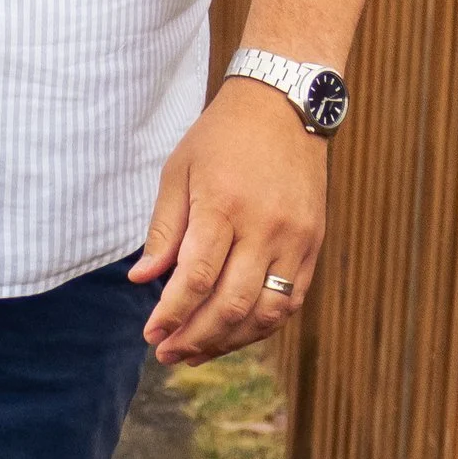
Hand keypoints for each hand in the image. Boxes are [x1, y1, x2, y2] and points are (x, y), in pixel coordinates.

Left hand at [131, 79, 326, 366]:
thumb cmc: (222, 136)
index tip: (151, 335)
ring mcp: (295, 238)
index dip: (171, 315)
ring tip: (197, 351)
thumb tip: (143, 280)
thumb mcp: (179, 171)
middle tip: (168, 353)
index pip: (195, 279)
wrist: (283, 104)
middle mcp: (264, 227)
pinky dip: (262, 325)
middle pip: (231, 305)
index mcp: (223, 205)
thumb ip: (164, 229)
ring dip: (229, 341)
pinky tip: (234, 332)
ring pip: (265, 313)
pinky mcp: (314, 244)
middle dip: (196, 338)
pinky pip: (290, 300)